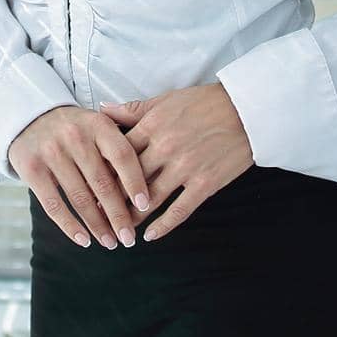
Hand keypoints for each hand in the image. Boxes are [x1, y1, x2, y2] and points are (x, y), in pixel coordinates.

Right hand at [8, 104, 152, 250]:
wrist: (31, 116)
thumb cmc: (77, 128)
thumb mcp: (99, 125)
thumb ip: (119, 148)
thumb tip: (144, 187)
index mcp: (99, 124)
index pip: (123, 156)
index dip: (135, 182)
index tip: (146, 206)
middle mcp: (76, 137)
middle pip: (102, 183)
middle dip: (118, 214)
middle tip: (129, 237)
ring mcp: (52, 153)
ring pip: (80, 197)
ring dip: (97, 225)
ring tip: (110, 242)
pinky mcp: (31, 169)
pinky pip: (53, 204)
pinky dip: (70, 226)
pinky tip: (83, 240)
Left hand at [98, 82, 253, 241]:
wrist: (246, 109)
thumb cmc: (206, 102)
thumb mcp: (167, 100)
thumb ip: (134, 109)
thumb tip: (102, 110)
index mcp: (153, 126)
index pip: (117, 155)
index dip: (102, 173)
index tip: (89, 188)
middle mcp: (165, 148)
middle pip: (129, 181)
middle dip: (111, 201)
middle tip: (98, 217)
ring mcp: (185, 167)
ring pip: (150, 199)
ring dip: (132, 218)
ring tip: (120, 231)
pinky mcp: (205, 183)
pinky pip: (180, 209)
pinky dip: (163, 225)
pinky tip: (150, 236)